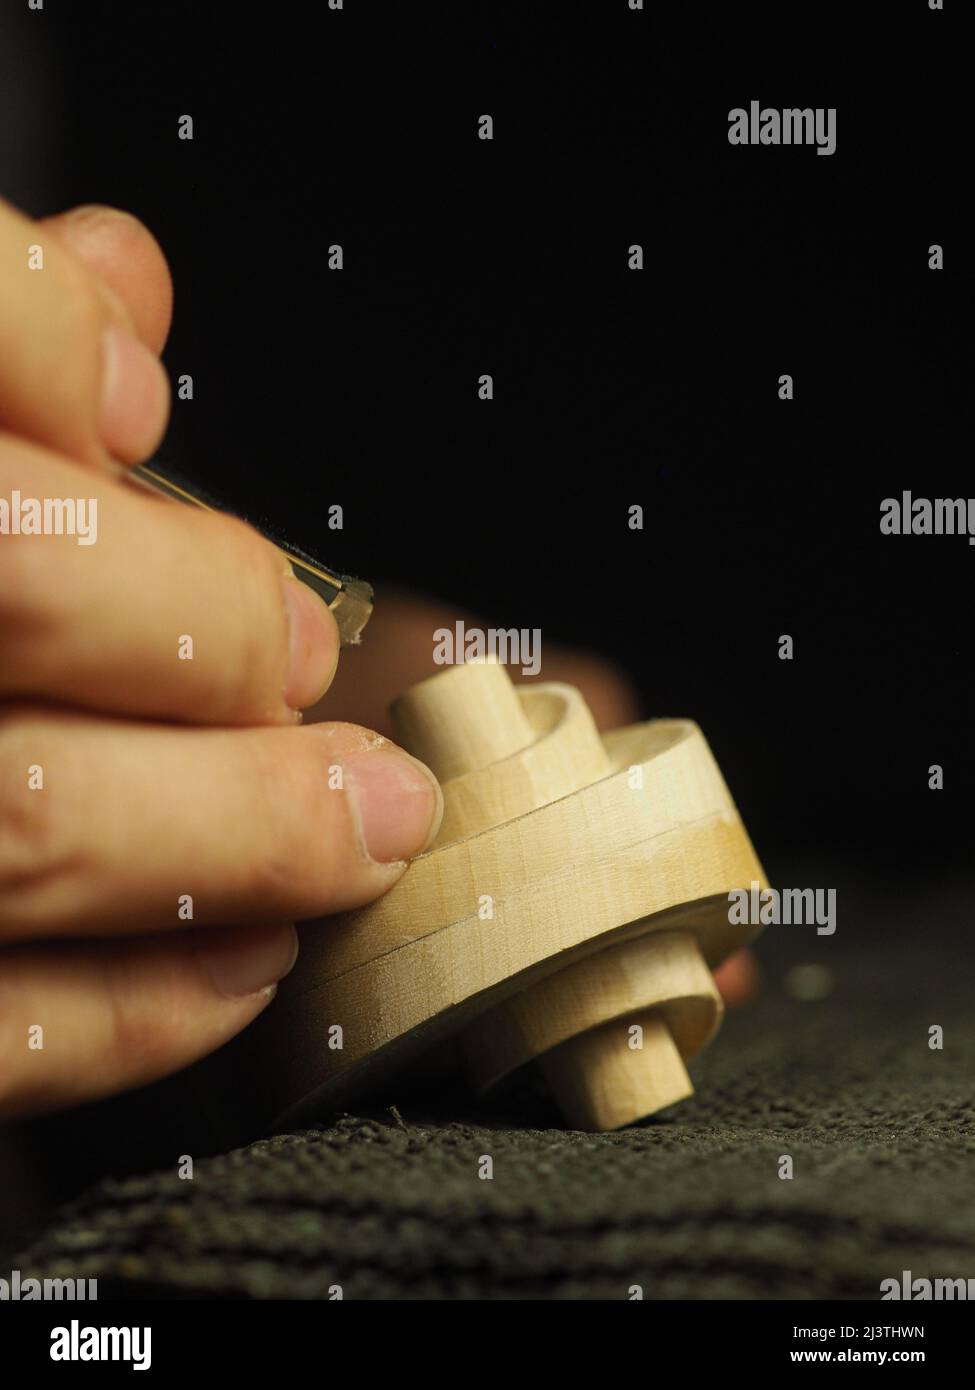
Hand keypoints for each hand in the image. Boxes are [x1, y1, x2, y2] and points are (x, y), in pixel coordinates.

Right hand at [0, 200, 442, 1119]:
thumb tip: (120, 292)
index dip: (48, 331)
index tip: (136, 397)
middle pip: (18, 581)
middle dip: (216, 620)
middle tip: (302, 652)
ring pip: (29, 820)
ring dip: (244, 824)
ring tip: (354, 821)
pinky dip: (140, 1005)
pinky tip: (240, 955)